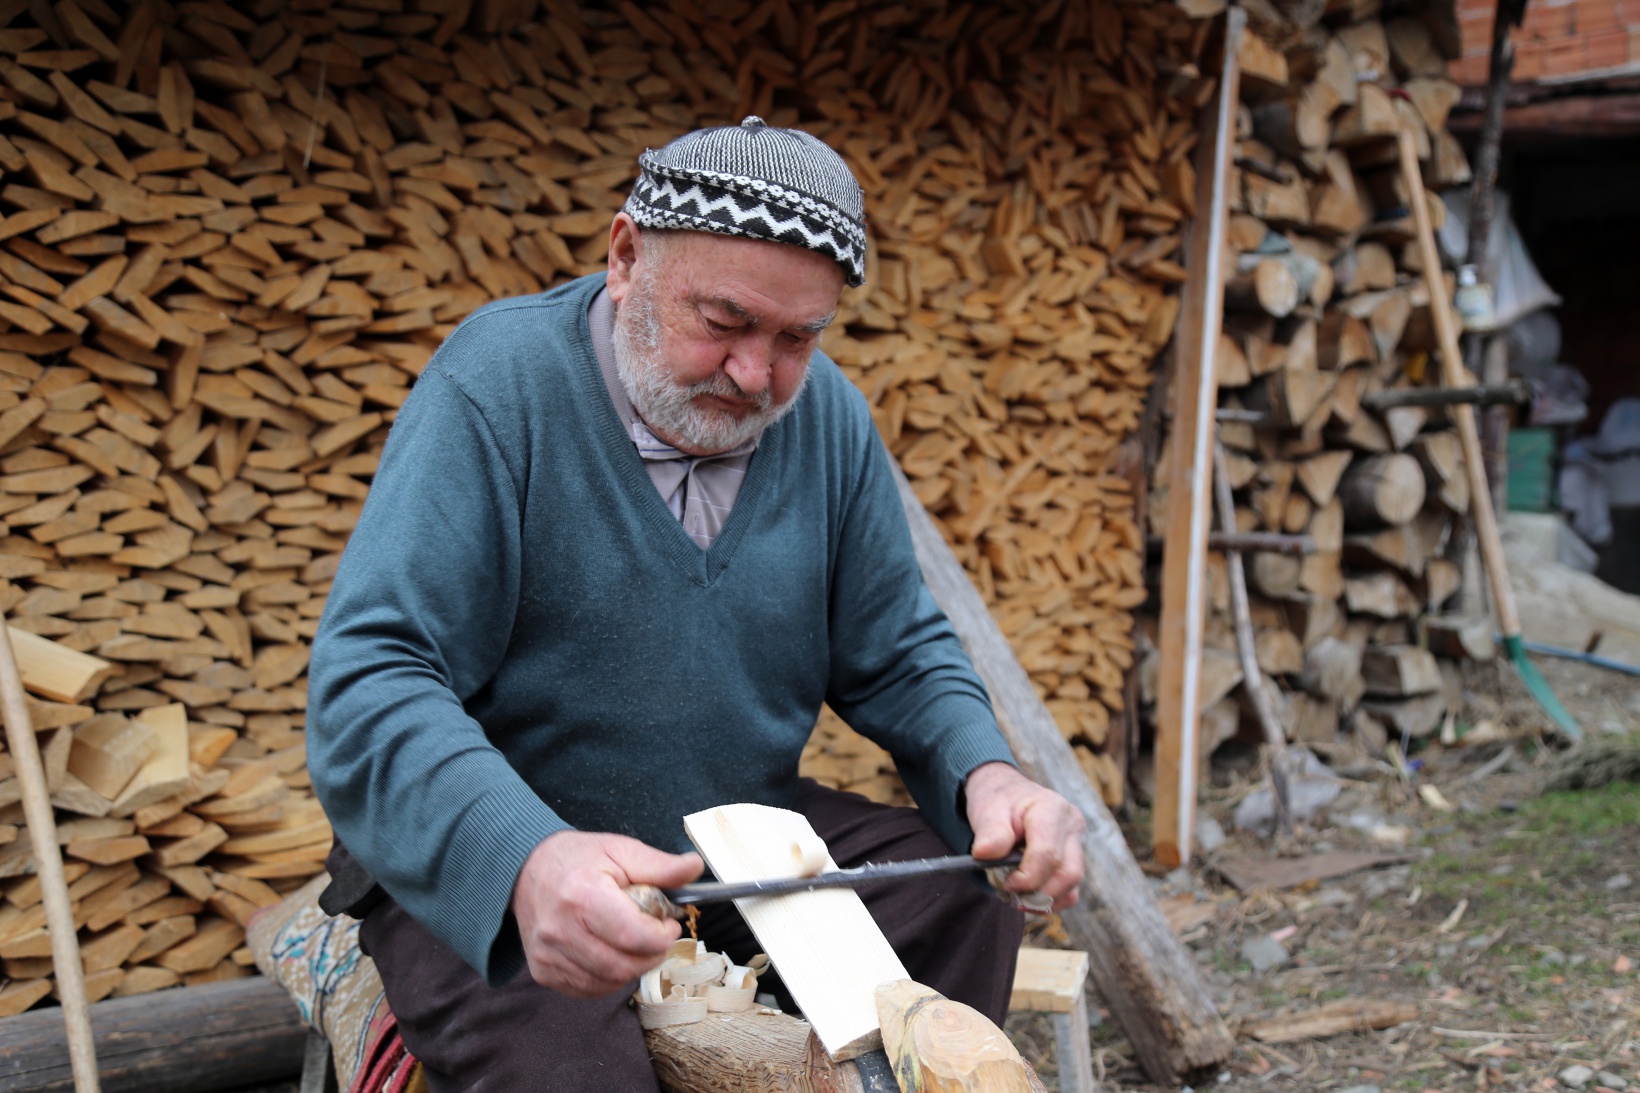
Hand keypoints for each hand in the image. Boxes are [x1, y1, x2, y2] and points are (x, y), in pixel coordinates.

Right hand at [512, 830, 702, 997]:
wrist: (527, 870)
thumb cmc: (578, 860)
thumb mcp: (620, 851)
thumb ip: (659, 865)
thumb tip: (695, 867)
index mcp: (582, 896)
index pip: (633, 936)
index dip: (661, 937)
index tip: (669, 925)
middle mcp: (560, 930)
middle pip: (622, 966)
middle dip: (651, 955)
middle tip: (657, 937)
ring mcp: (548, 955)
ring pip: (608, 982)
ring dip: (632, 968)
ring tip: (633, 943)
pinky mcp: (542, 972)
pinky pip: (588, 989)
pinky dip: (609, 978)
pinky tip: (611, 954)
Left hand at [964, 762, 1085, 911]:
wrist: (1007, 793)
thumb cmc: (999, 800)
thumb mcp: (988, 809)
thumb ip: (990, 832)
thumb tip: (984, 854)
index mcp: (1051, 809)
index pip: (1047, 853)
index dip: (1028, 877)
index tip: (1007, 884)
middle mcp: (1071, 826)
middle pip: (1068, 873)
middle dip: (1039, 894)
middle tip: (1012, 894)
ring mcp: (1076, 843)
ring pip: (1072, 885)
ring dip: (1045, 900)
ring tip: (1018, 898)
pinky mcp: (1074, 859)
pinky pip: (1071, 890)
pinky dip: (1051, 901)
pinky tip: (1029, 898)